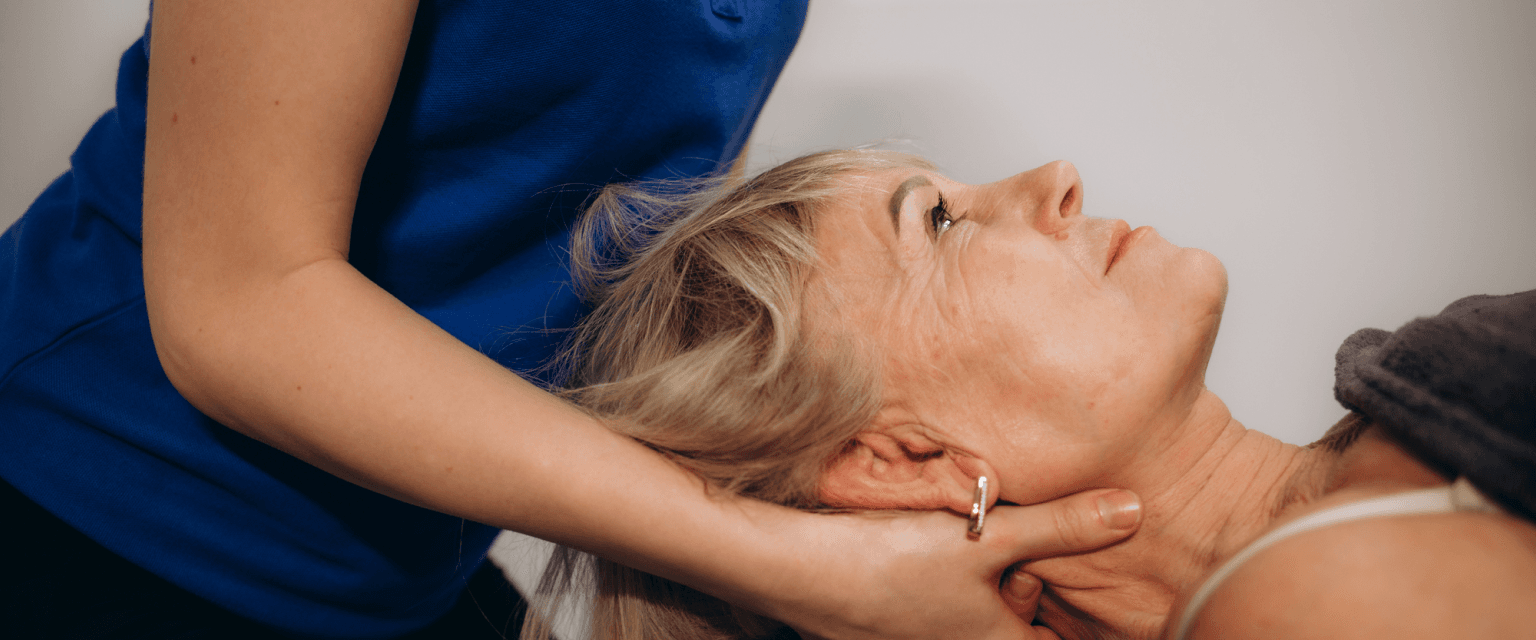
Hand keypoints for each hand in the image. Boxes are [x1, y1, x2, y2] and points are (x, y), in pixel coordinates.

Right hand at [767, 488, 1140, 639]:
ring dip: (979, 578)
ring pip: (975, 613)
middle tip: (1003, 544)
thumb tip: (1131, 511)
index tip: (1052, 578)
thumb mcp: (989, 536)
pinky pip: (937, 609)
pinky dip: (943, 581)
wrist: (799, 570)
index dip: (1063, 611)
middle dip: (1021, 585)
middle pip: (1018, 622)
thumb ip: (1062, 526)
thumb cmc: (890, 563)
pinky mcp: (891, 631)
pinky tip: (923, 547)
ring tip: (960, 539)